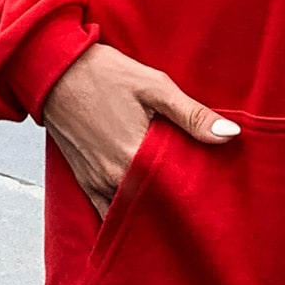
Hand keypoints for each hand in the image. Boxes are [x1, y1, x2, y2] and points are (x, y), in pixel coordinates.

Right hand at [41, 42, 239, 221]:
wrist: (55, 69)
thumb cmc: (106, 74)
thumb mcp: (155, 86)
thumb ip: (192, 115)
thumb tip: (229, 135)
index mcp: (136, 157)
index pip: (178, 191)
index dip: (198, 192)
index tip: (215, 191)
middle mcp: (114, 177)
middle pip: (157, 204)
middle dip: (178, 204)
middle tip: (201, 202)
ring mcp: (96, 182)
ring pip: (132, 211)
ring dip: (153, 209)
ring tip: (176, 205)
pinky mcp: (84, 180)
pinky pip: (105, 211)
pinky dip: (124, 215)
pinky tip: (143, 211)